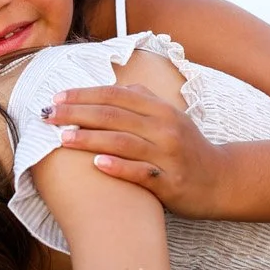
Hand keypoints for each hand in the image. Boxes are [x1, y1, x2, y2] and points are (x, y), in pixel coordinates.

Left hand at [44, 84, 223, 217]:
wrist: (222, 181)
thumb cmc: (188, 149)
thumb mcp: (170, 118)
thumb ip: (144, 102)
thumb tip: (113, 87)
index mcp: (161, 109)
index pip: (115, 95)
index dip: (84, 94)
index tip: (56, 98)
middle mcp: (164, 128)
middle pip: (113, 115)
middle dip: (77, 113)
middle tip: (48, 116)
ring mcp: (168, 155)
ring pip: (124, 141)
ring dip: (90, 139)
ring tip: (63, 139)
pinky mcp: (170, 182)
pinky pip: (141, 172)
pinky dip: (118, 166)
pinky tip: (96, 164)